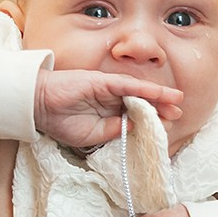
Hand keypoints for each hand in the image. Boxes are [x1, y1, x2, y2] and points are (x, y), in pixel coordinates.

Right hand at [34, 69, 182, 147]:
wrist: (38, 107)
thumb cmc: (61, 122)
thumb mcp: (92, 135)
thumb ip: (114, 131)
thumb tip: (136, 128)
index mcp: (109, 114)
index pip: (136, 116)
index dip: (152, 120)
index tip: (167, 127)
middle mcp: (111, 100)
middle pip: (142, 102)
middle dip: (161, 107)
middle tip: (179, 113)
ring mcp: (107, 89)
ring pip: (139, 92)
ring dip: (159, 96)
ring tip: (177, 100)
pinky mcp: (102, 81)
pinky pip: (127, 85)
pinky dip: (144, 89)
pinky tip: (159, 92)